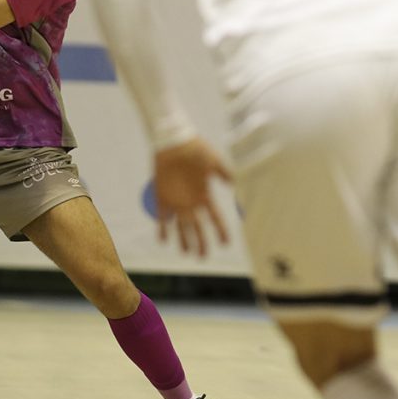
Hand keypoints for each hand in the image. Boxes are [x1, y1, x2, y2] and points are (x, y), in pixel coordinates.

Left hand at [153, 138, 231, 257]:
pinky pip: (161, 215)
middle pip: (197, 227)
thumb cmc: (195, 149)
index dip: (220, 231)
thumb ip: (224, 173)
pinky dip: (162, 227)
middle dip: (200, 242)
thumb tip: (236, 184)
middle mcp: (191, 201)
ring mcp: (176, 200)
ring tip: (186, 253)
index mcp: (204, 195)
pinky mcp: (162, 195)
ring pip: (180, 225)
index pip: (215, 218)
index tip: (226, 244)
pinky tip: (163, 239)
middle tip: (202, 257)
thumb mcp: (213, 161)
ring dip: (183, 239)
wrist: (173, 140)